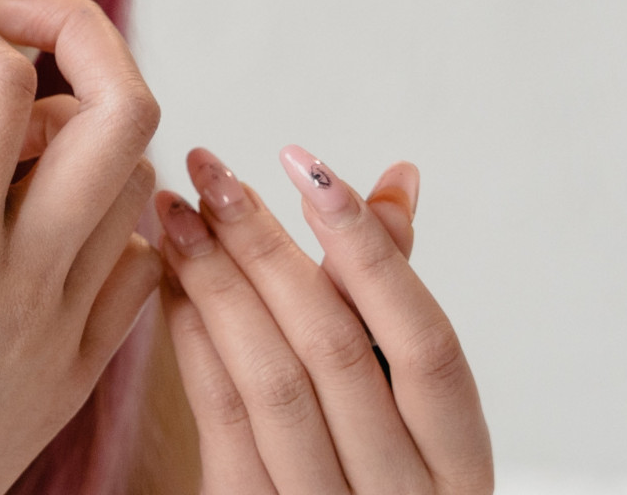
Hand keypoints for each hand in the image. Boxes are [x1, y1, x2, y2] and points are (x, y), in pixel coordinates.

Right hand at [0, 0, 161, 494]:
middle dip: (68, 31)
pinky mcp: (78, 370)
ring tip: (3, 123)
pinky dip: (108, 214)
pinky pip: (138, 264)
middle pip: (122, 108)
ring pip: (139, 178)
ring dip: (84, 123)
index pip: (0, 82)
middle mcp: (27, 282)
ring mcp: (66, 329)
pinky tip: (40, 211)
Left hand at [153, 147, 492, 493]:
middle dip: (264, 246)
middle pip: (334, 350)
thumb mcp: (406, 400)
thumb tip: (396, 178)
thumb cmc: (375, 463)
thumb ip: (393, 294)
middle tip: (210, 171)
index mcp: (459, 462)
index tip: (303, 163)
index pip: (426, 341)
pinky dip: (192, 337)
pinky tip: (168, 276)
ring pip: (270, 381)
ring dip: (216, 281)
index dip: (367, 248)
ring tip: (174, 209)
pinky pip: (220, 418)